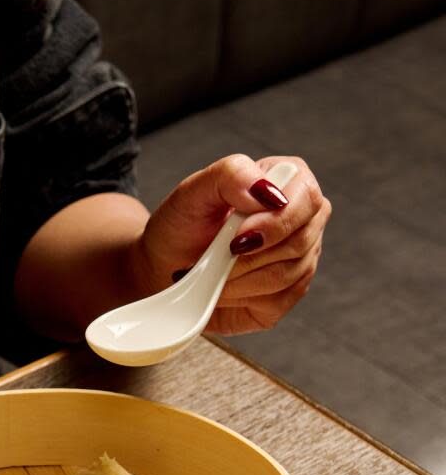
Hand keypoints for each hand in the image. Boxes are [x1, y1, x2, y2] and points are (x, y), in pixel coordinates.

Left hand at [131, 154, 330, 333]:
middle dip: (251, 255)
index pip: (307, 198)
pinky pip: (278, 300)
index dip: (277, 221)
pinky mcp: (288, 293)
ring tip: (212, 270)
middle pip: (301, 240)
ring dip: (240, 277)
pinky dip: (241, 295)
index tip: (239, 235)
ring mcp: (301, 258)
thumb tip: (267, 192)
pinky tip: (221, 287)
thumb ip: (232, 175)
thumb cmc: (184, 224)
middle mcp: (302, 219)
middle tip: (219, 254)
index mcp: (289, 181)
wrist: (167, 265)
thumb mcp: (195, 190)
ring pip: (288, 274)